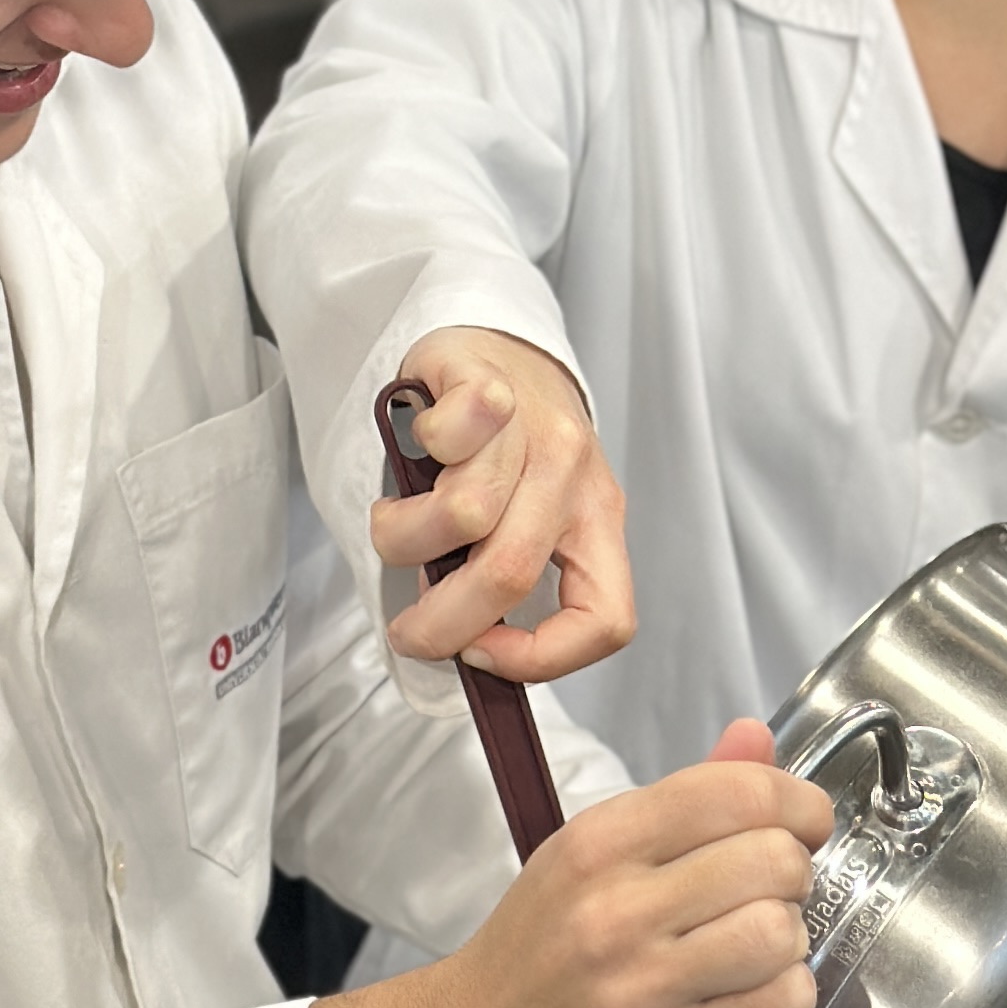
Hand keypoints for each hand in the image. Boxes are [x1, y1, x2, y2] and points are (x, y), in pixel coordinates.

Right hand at [302, 720, 827, 1007]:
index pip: (734, 792)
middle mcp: (620, 911)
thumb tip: (756, 737)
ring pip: (782, 933)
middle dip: (792, 870)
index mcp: (600, 844)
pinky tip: (750, 990)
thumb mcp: (589, 853)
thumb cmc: (539, 948)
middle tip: (768, 889)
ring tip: (755, 943)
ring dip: (788, 937)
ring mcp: (647, 988)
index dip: (795, 800)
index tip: (802, 820)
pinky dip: (785, 993)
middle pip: (773, 859)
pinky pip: (782, 1003)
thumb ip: (684, 797)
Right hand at [372, 325, 633, 682]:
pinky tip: (421, 450)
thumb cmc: (509, 449)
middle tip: (410, 630)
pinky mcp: (487, 382)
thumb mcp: (534, 521)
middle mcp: (573, 475)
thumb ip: (508, 580)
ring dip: (406, 538)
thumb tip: (459, 646)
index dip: (541, 657)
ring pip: (463, 513)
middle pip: (509, 573)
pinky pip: (448, 434)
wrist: (502, 350)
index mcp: (597, 521)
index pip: (606, 618)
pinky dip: (418, 450)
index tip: (483, 655)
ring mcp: (532, 425)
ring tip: (400, 528)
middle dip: (443, 623)